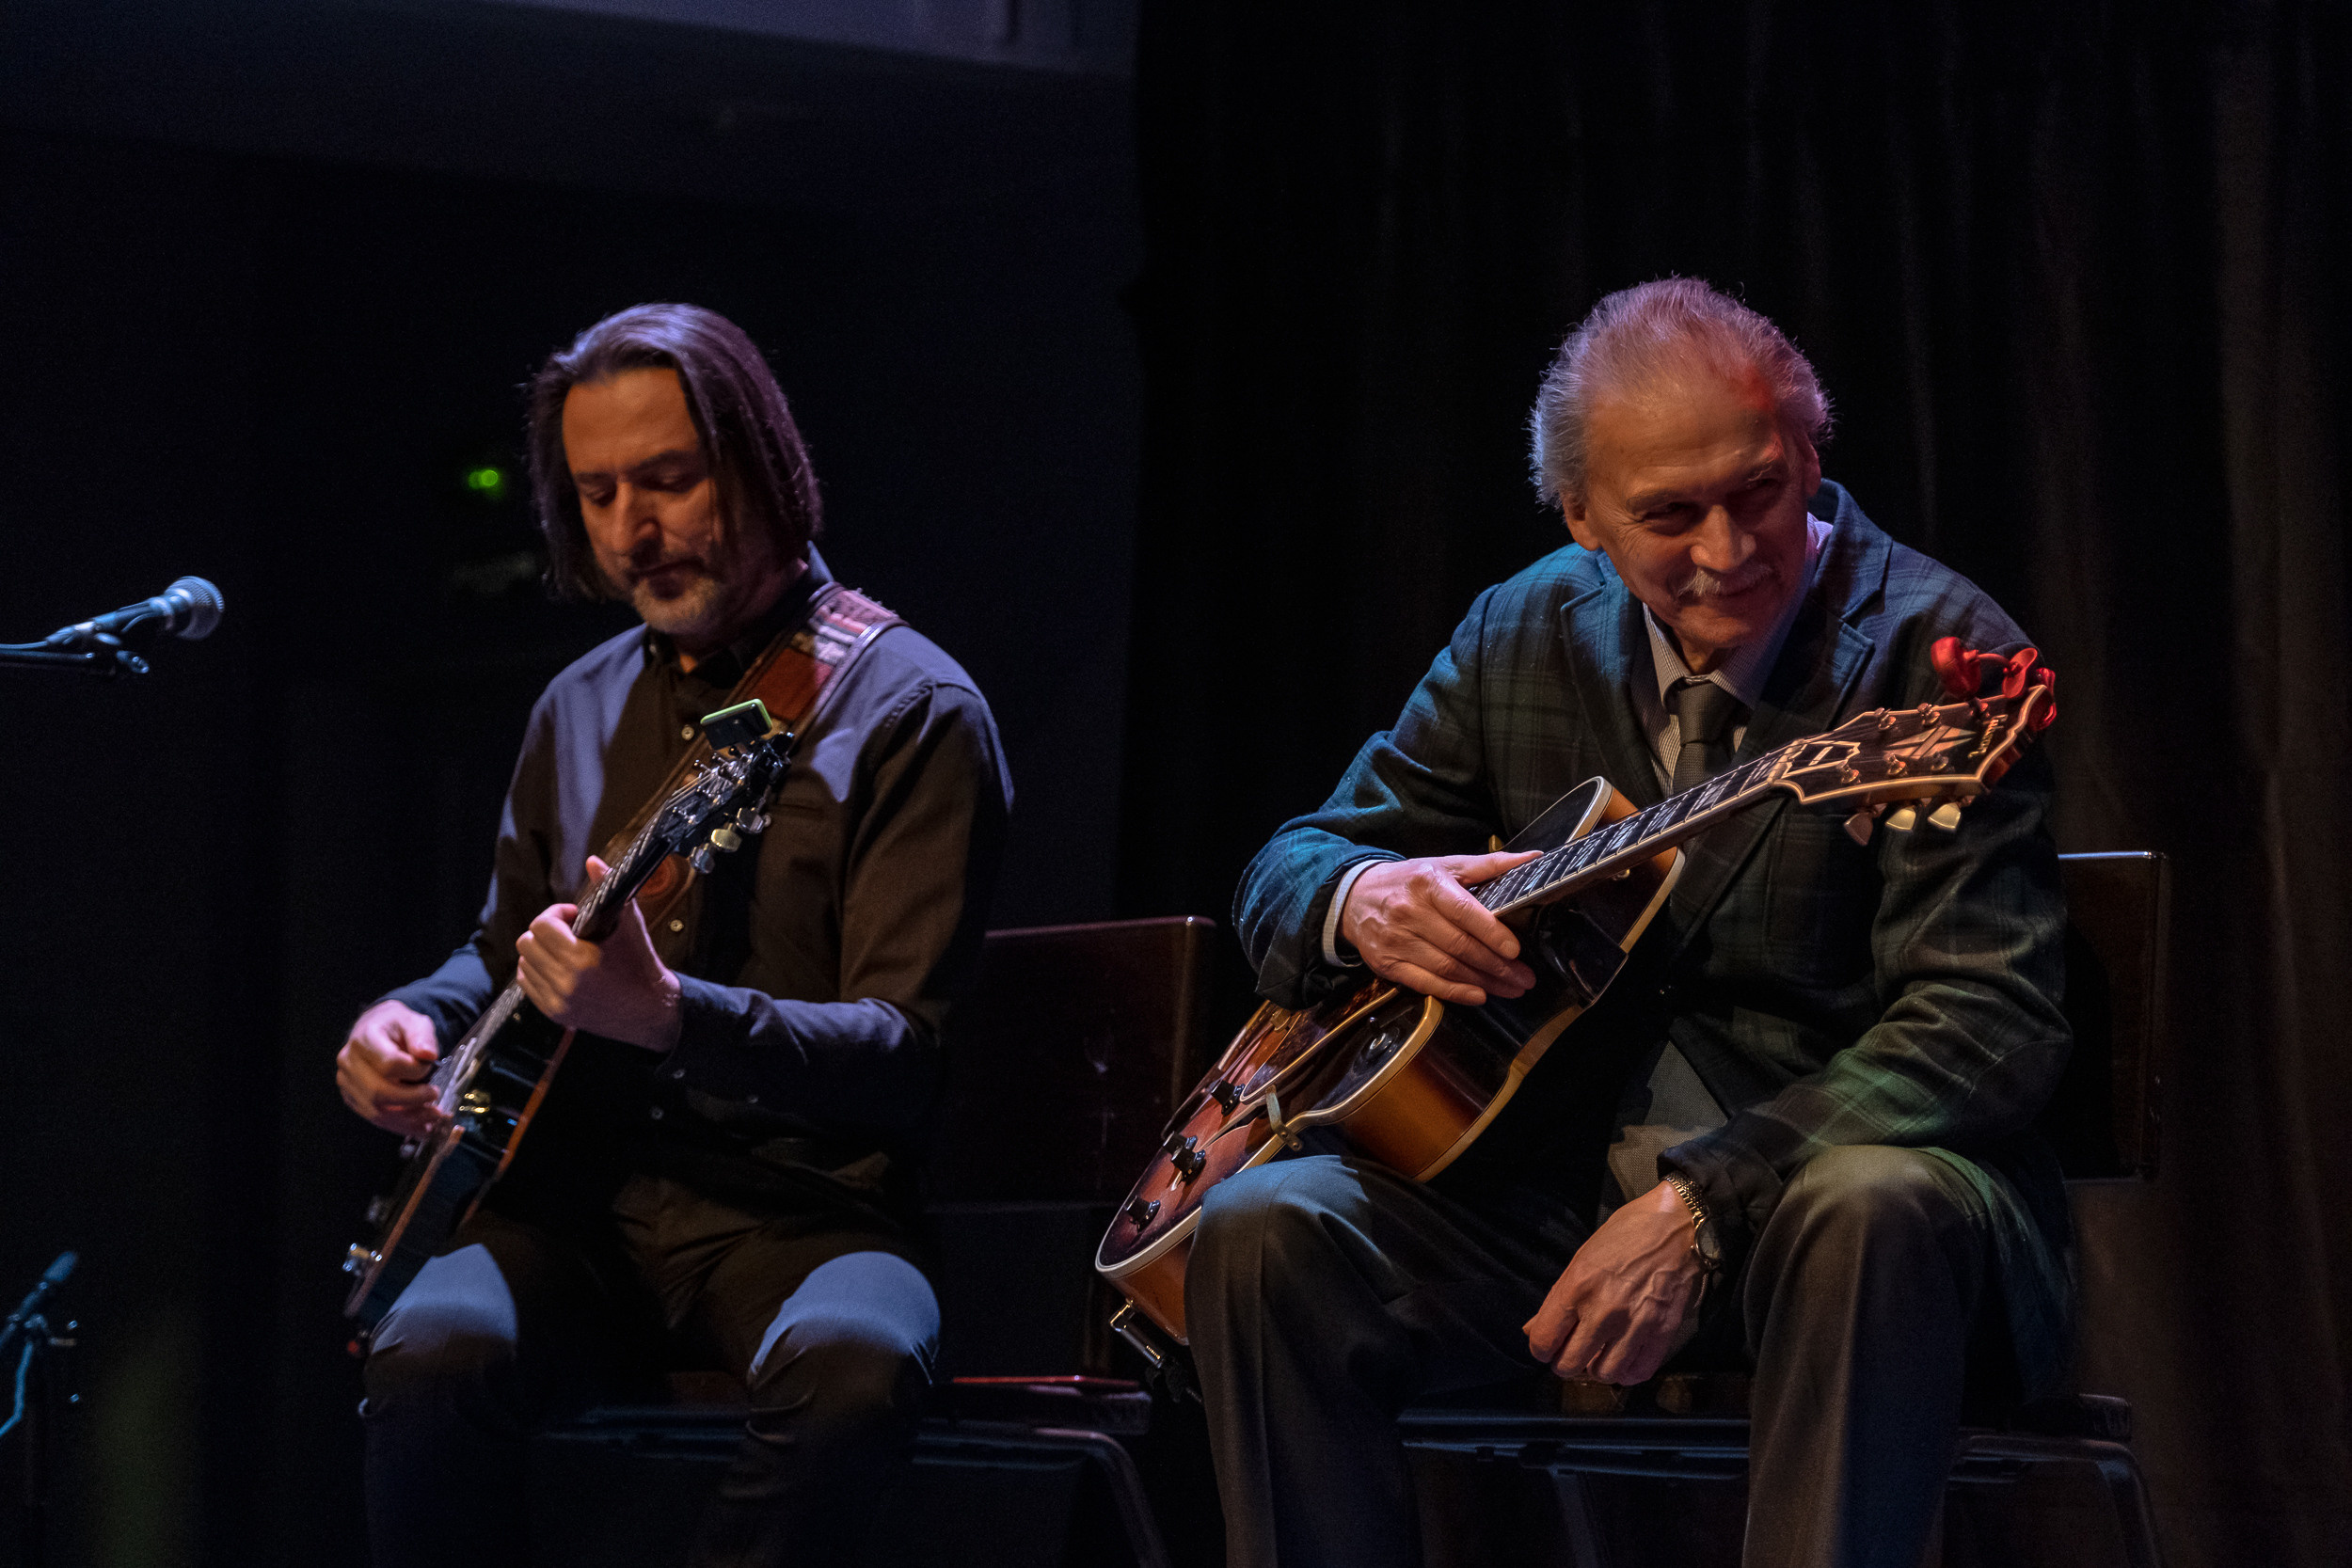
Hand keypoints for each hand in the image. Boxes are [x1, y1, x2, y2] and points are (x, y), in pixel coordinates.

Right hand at [336, 999, 444, 1136]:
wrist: (377, 1030)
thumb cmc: (398, 1026)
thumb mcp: (414, 1021)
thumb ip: (422, 1036)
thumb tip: (429, 1054)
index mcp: (363, 1039)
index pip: (388, 1064)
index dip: (414, 1070)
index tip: (430, 1065)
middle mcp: (348, 1062)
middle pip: (378, 1092)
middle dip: (411, 1099)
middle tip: (435, 1095)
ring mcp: (347, 1083)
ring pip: (376, 1111)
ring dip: (408, 1118)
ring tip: (434, 1115)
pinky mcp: (353, 1098)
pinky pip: (376, 1118)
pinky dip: (401, 1124)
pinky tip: (422, 1125)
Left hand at [515, 856, 681, 1051]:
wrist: (651, 1009)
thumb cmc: (641, 963)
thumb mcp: (630, 924)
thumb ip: (609, 889)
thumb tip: (592, 861)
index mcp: (581, 958)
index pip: (541, 925)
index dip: (556, 914)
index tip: (574, 917)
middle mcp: (565, 982)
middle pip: (526, 942)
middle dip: (545, 931)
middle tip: (568, 932)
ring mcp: (557, 1000)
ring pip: (523, 962)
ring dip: (539, 951)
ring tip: (563, 950)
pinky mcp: (555, 1013)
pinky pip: (526, 983)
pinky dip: (536, 970)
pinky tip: (557, 967)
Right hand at [1337, 850, 1541, 1003]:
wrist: (1355, 897)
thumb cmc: (1409, 881)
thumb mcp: (1445, 865)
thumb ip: (1489, 865)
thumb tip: (1533, 860)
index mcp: (1428, 884)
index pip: (1464, 911)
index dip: (1491, 933)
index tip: (1515, 950)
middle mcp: (1409, 912)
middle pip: (1459, 945)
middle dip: (1497, 965)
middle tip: (1524, 977)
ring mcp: (1396, 940)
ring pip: (1447, 968)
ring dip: (1483, 982)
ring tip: (1510, 988)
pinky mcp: (1387, 964)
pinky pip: (1426, 983)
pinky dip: (1455, 992)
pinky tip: (1478, 995)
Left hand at [1523, 1180, 1706, 1384]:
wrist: (1676, 1226)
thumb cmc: (1625, 1235)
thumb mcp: (1581, 1258)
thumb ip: (1557, 1297)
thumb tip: (1532, 1329)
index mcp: (1577, 1286)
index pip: (1543, 1340)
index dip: (1541, 1349)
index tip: (1548, 1346)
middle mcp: (1603, 1310)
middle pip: (1570, 1364)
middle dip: (1565, 1363)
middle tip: (1572, 1353)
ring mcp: (1635, 1323)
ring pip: (1604, 1374)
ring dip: (1597, 1370)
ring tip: (1599, 1355)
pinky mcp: (1662, 1331)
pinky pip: (1639, 1372)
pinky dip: (1628, 1372)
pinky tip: (1624, 1359)